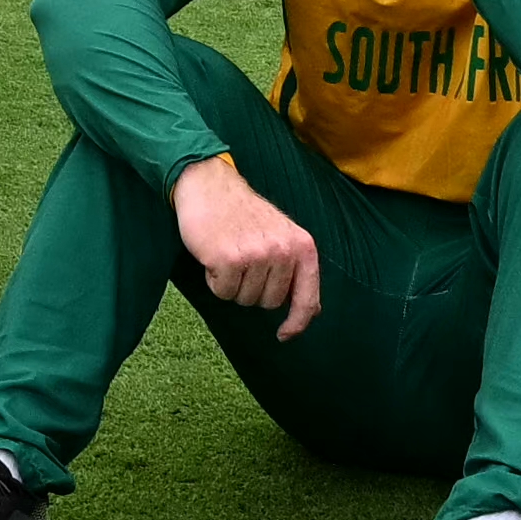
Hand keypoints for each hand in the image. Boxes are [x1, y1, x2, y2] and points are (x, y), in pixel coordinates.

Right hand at [168, 156, 319, 332]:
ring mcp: (256, 255)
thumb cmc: (243, 213)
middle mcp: (283, 251)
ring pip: (244, 299)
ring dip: (231, 283)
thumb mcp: (281, 235)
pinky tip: (213, 254)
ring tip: (227, 252)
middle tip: (242, 259)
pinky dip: (213, 279)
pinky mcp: (227, 259)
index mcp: (302, 246)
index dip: (297, 323)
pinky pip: (221, 292)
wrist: (208, 184)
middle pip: (269, 303)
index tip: (284, 335)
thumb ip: (296, 269)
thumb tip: (312, 312)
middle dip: (252, 289)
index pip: (307, 299)